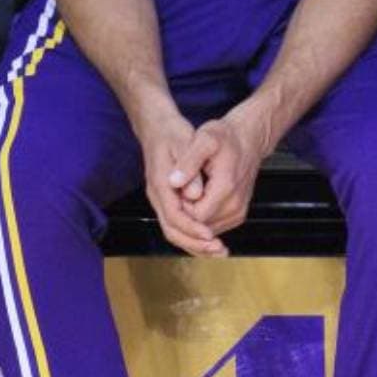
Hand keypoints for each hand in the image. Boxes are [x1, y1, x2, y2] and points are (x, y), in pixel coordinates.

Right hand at [137, 106, 224, 256]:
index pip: (174, 215)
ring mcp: (162, 198)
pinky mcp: (169, 199)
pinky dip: (194, 236)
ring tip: (219, 250)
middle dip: (195, 244)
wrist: (157, 126)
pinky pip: (178, 225)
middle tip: (218, 249)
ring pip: (174, 231)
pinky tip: (211, 239)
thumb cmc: (172, 133)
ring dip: (196, 244)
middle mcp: (158, 195)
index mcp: (160, 183)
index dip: (193, 228)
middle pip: (172, 230)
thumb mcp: (183, 143)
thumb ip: (189, 169)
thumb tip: (194, 195)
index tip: (211, 236)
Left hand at [171, 106, 272, 239]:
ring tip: (187, 192)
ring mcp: (238, 212)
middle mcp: (235, 205)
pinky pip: (213, 226)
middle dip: (184, 214)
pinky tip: (195, 199)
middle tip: (179, 190)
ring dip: (191, 217)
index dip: (178, 207)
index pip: (193, 216)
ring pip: (205, 229)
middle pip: (198, 226)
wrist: (248, 139)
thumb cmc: (226, 137)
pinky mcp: (237, 215)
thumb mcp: (204, 140)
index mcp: (225, 188)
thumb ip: (188, 162)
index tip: (174, 190)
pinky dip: (200, 218)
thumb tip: (173, 182)